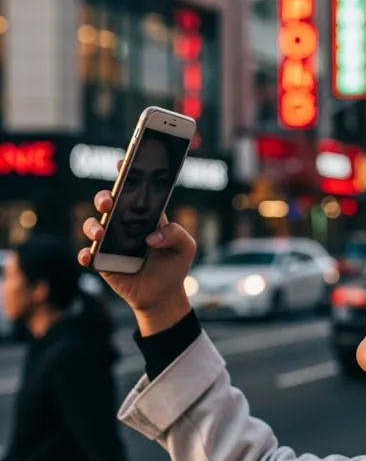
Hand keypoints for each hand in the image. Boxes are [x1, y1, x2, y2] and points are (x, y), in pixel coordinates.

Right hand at [77, 162, 195, 333]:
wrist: (163, 296)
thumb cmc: (174, 267)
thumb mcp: (186, 248)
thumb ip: (177, 234)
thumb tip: (151, 237)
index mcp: (144, 216)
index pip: (133, 190)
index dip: (126, 175)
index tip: (123, 163)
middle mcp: (124, 225)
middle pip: (107, 203)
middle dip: (104, 198)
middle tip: (109, 203)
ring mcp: (110, 243)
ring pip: (92, 226)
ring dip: (92, 226)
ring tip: (102, 234)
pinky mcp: (102, 262)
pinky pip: (86, 255)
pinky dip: (85, 254)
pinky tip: (91, 256)